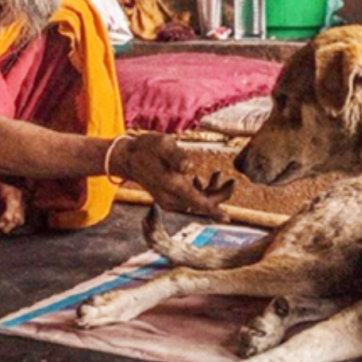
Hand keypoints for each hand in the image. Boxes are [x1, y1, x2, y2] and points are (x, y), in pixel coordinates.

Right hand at [113, 133, 234, 220]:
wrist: (129, 157)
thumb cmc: (147, 148)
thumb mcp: (162, 144)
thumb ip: (176, 156)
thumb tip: (189, 166)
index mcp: (172, 185)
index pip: (197, 202)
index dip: (214, 209)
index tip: (228, 217)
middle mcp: (170, 197)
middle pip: (201, 204)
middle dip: (219, 195)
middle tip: (232, 181)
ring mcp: (168, 200)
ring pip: (196, 202)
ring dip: (210, 191)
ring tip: (218, 174)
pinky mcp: (168, 199)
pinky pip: (188, 200)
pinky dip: (199, 191)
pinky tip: (200, 178)